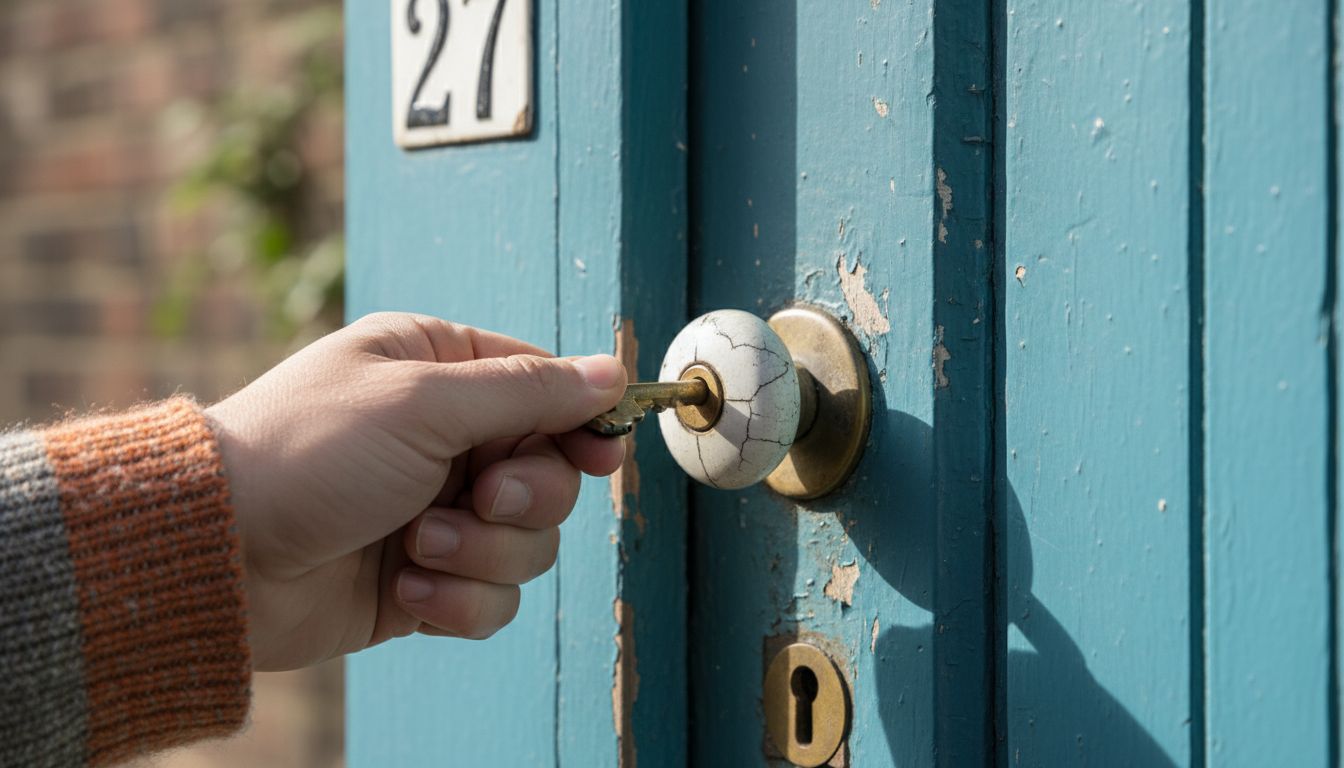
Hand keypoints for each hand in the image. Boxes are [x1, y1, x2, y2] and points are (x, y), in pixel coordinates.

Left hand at [205, 313, 626, 670]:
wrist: (219, 556)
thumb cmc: (308, 454)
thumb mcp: (423, 402)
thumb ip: (527, 391)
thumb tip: (613, 373)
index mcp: (439, 371)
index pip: (545, 390)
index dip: (580, 426)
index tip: (599, 457)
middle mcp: (444, 440)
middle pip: (549, 475)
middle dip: (523, 500)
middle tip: (478, 500)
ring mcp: (436, 512)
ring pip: (529, 544)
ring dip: (483, 553)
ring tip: (418, 546)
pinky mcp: (426, 579)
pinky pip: (492, 599)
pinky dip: (458, 600)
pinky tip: (409, 588)